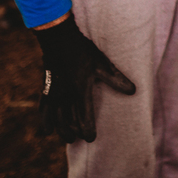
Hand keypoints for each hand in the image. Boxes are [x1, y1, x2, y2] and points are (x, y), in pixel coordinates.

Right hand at [32, 14, 135, 143]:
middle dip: (73, 132)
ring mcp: (53, 94)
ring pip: (55, 119)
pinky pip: (43, 110)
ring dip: (61, 130)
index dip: (88, 129)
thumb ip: (116, 79)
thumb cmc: (83, 51)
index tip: (91, 138)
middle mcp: (65, 96)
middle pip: (68, 121)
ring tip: (67, 138)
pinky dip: (45, 121)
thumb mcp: (102, 63)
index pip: (84, 116)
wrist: (59, 39)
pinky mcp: (45, 89)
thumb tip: (134, 91)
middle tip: (78, 138)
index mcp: (80, 90)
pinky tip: (46, 129)